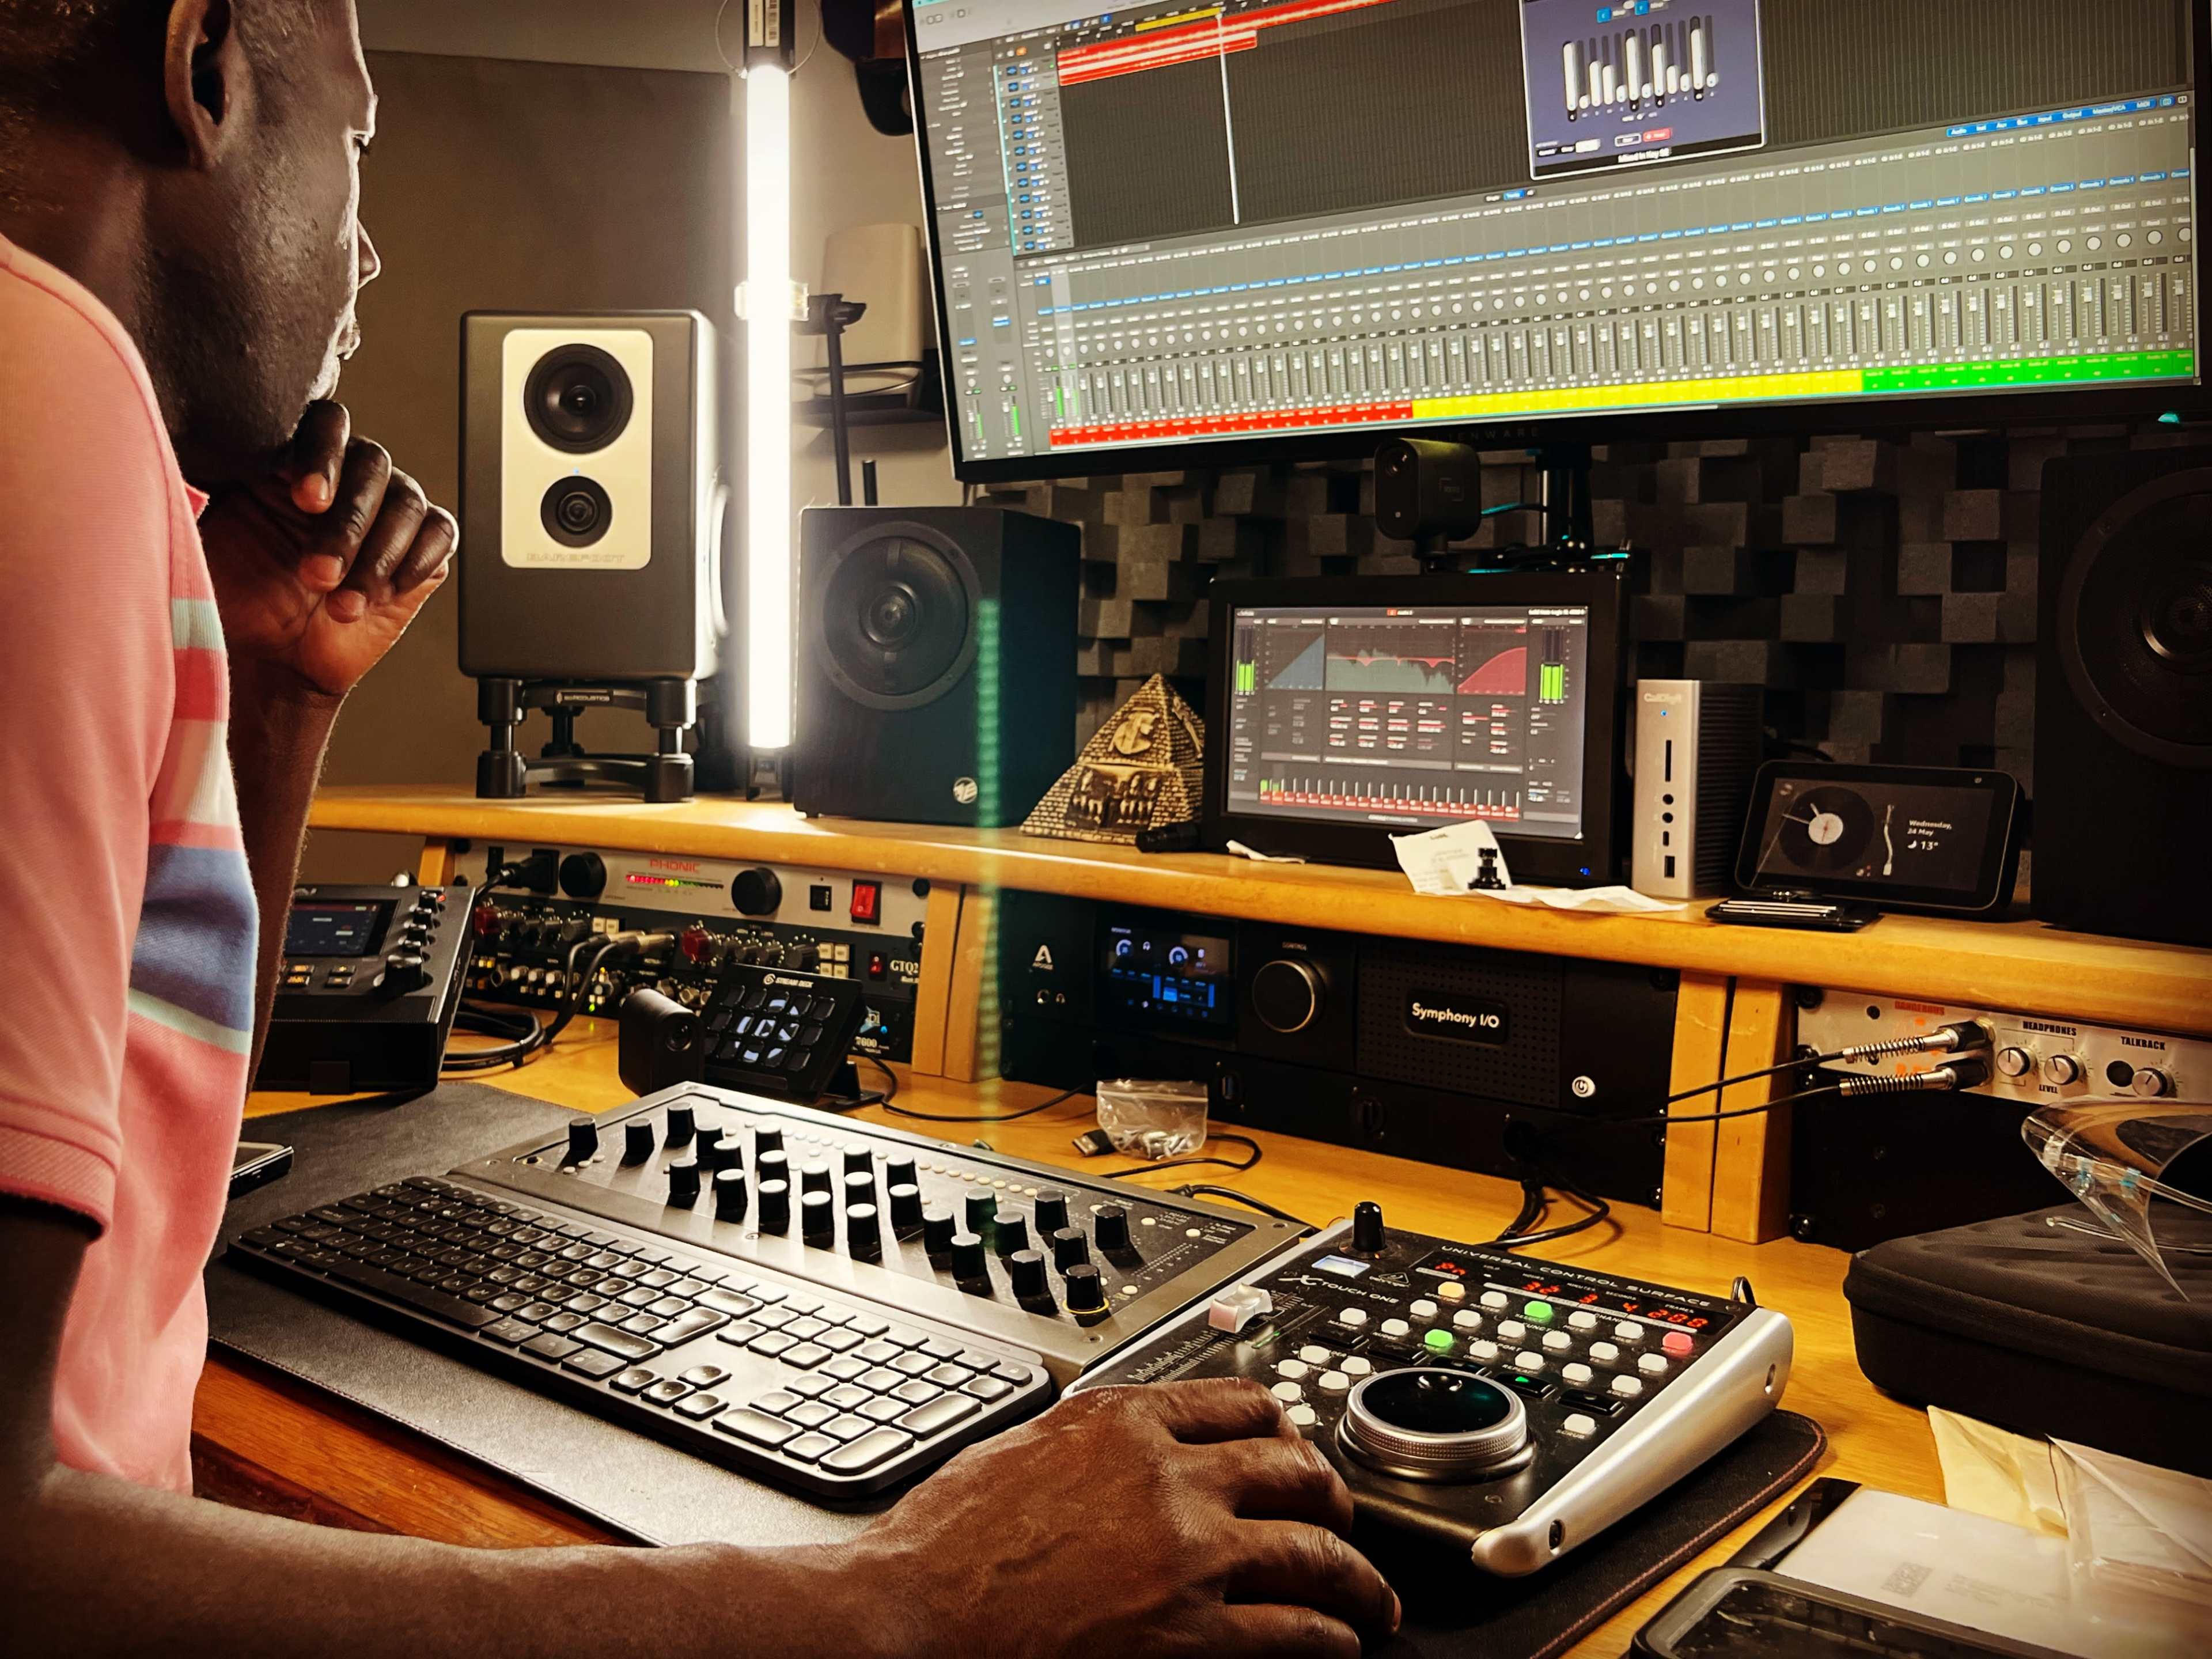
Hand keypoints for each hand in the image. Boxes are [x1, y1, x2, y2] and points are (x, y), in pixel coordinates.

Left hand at [198, 401, 455, 698]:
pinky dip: (413, 562)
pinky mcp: (424, 546)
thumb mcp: (208, 533)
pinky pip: (438, 534)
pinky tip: (382, 594)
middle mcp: (348, 477)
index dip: (321, 455)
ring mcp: (389, 510)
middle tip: (316, 575)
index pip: (324, 424)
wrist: (273, 661)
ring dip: (376, 556)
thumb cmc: (236, 595)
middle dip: (345, 525)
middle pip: (370, 465)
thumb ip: (205, 482)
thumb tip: (177, 434)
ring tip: (341, 603)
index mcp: (295, 461)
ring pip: (405, 503)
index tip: (304, 500)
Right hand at [837, 1379, 1398, 1657]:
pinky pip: (1294, 1629)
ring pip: (1312, 1550)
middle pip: (1293, 1467)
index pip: (1239, 1401)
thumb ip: (1088, 1442)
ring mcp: (1186, 1554)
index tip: (1295, 1444)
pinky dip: (1330, 1637)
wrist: (908, 1611)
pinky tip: (1339, 1645)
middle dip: (1332, 1497)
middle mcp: (1168, 1475)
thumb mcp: (1022, 1448)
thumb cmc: (941, 1543)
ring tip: (1370, 1597)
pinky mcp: (1191, 1633)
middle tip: (1344, 1521)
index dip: (1283, 1427)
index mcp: (1124, 1421)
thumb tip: (1117, 1449)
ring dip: (1354, 1576)